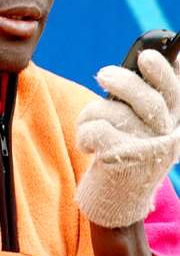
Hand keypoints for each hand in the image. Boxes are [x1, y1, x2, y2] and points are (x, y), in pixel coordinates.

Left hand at [75, 49, 179, 227]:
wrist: (117, 199)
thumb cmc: (124, 149)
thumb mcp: (140, 123)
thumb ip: (144, 94)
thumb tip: (144, 57)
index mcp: (174, 120)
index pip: (177, 90)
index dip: (166, 71)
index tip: (147, 56)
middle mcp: (170, 135)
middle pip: (150, 99)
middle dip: (124, 82)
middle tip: (103, 75)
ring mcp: (150, 151)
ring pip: (114, 112)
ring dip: (92, 114)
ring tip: (91, 127)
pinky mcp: (126, 161)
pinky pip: (96, 129)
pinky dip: (84, 132)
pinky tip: (88, 144)